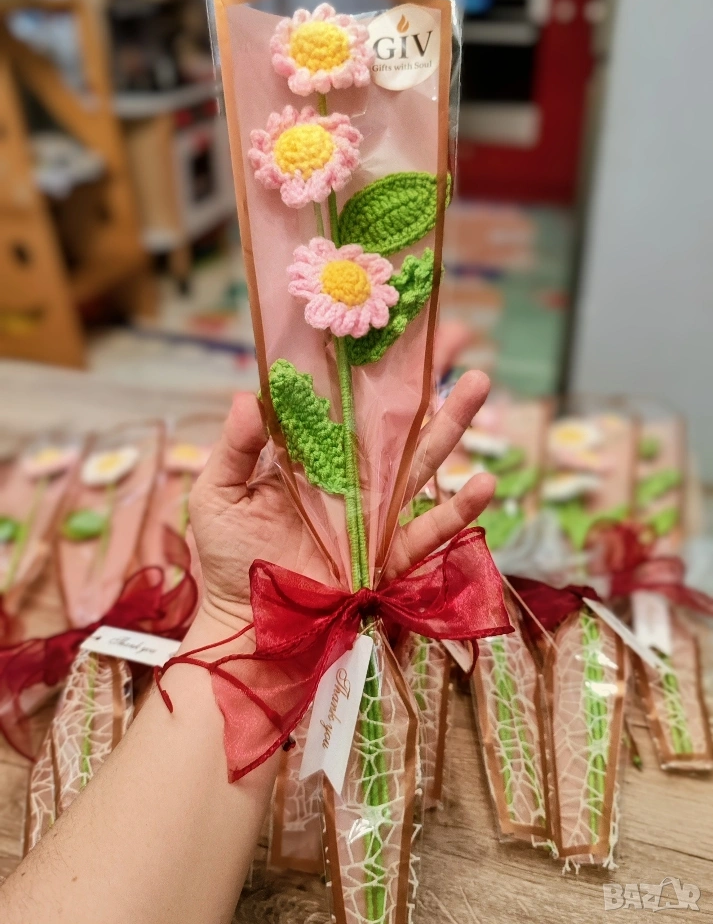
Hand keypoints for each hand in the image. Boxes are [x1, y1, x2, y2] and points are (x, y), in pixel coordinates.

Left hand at [189, 370, 494, 632]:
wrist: (246, 622)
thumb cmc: (228, 557)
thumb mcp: (218, 494)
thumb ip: (235, 448)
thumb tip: (248, 395)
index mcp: (313, 458)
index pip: (346, 405)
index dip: (370, 371)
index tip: (394, 332)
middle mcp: (351, 479)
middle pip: (396, 426)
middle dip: (426, 384)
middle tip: (457, 340)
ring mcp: (375, 515)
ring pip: (421, 464)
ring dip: (452, 426)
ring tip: (479, 385)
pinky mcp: (390, 555)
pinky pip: (429, 530)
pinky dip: (458, 511)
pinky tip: (483, 485)